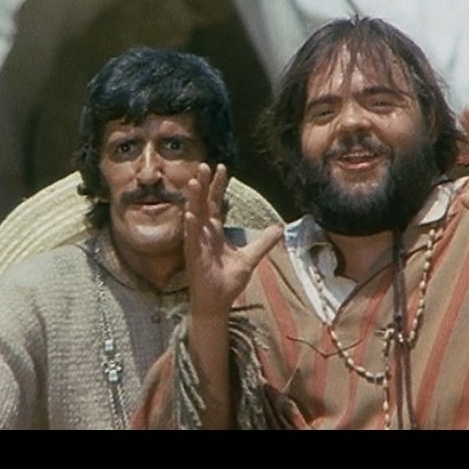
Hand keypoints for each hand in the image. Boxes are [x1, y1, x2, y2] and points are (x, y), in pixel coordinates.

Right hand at [183, 163, 282, 320]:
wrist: (218, 303)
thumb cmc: (228, 281)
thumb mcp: (250, 258)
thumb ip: (263, 242)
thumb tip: (279, 228)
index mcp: (214, 232)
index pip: (215, 203)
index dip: (217, 186)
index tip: (221, 168)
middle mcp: (203, 233)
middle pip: (202, 204)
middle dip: (203, 185)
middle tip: (204, 165)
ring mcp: (196, 243)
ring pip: (193, 216)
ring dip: (193, 199)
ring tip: (192, 181)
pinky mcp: (193, 256)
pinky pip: (191, 238)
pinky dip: (191, 226)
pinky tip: (190, 214)